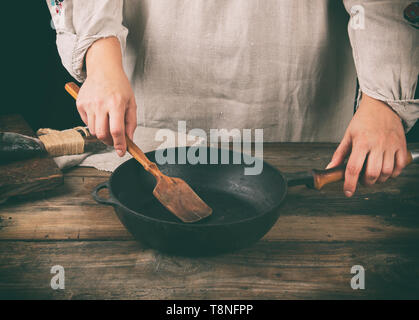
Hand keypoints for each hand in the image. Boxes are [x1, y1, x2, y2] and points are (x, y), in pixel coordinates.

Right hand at [76, 37, 136, 156]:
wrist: (103, 69)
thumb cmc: (119, 86)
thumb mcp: (131, 103)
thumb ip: (131, 123)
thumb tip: (128, 140)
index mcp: (116, 103)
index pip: (116, 131)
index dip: (119, 144)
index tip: (121, 152)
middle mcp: (101, 104)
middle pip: (102, 134)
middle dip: (109, 142)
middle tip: (115, 140)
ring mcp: (89, 104)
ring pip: (94, 131)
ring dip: (102, 133)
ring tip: (108, 124)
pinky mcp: (80, 104)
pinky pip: (87, 122)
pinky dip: (94, 124)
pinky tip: (100, 114)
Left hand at [327, 93, 407, 196]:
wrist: (382, 105)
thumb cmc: (363, 119)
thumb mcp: (348, 135)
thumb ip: (339, 154)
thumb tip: (330, 168)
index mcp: (361, 143)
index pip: (353, 168)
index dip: (350, 183)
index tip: (348, 191)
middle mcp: (377, 145)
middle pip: (372, 173)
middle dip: (365, 182)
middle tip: (362, 180)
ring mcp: (390, 146)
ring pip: (387, 172)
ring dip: (379, 179)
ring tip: (373, 175)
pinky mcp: (401, 146)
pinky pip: (400, 166)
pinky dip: (394, 173)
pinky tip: (387, 170)